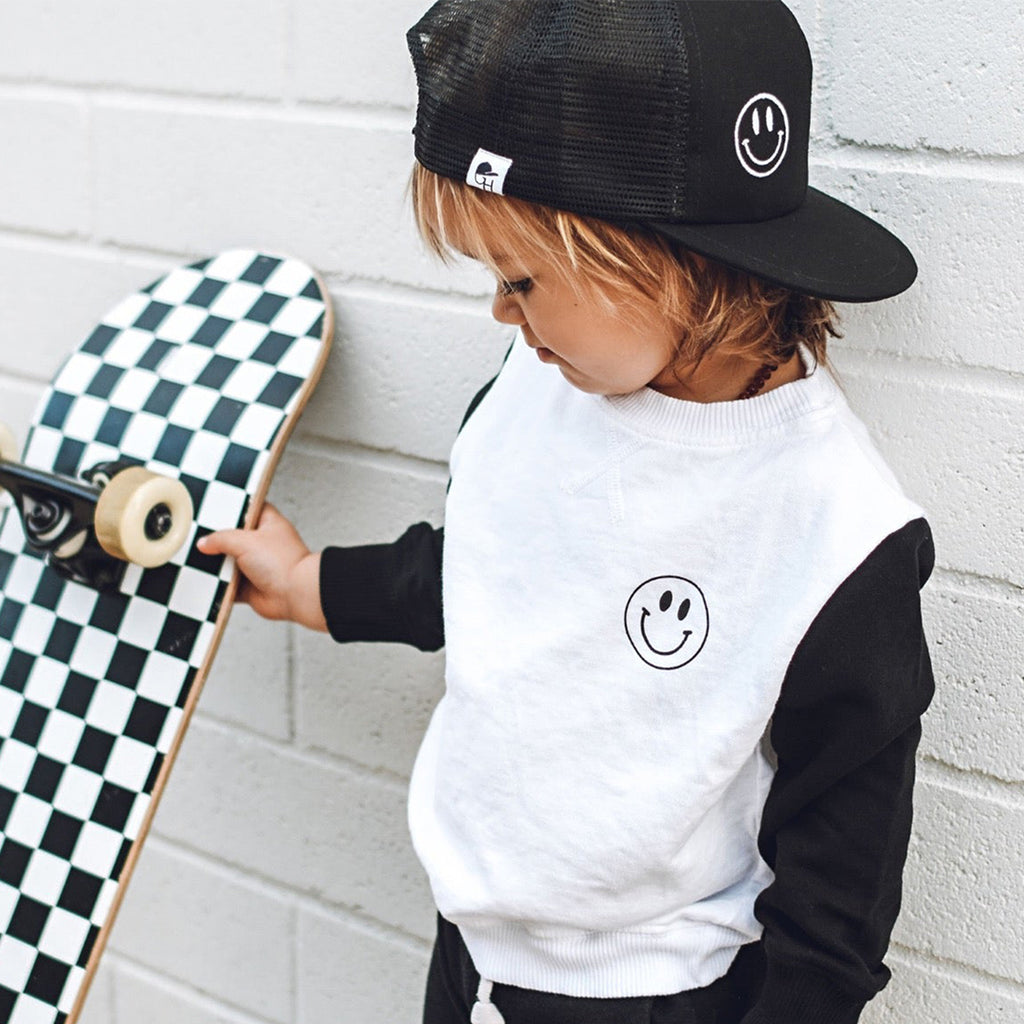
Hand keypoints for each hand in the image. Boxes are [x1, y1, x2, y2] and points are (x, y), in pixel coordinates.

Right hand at [197, 503, 326, 631]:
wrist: (295, 595)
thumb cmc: (283, 563)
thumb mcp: (245, 541)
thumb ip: (221, 538)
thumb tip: (204, 542)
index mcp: (268, 524)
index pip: (249, 509)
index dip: (233, 509)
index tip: (213, 510)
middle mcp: (263, 544)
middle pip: (234, 538)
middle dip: (218, 542)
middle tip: (200, 539)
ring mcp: (257, 566)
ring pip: (229, 563)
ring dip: (217, 566)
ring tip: (200, 561)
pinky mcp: (251, 587)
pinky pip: (229, 586)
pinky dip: (219, 587)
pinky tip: (207, 583)